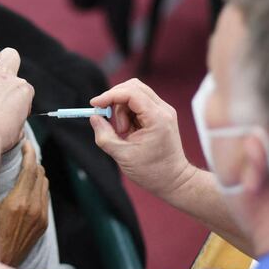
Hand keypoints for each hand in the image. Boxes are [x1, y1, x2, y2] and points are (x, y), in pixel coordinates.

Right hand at [0, 141, 48, 266]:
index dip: (29, 153)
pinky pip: (44, 198)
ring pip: (44, 186)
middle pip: (40, 174)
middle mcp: (33, 208)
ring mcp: (40, 217)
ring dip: (37, 174)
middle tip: (23, 154)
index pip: (30, 169)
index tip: (25, 144)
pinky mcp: (42, 225)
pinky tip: (28, 187)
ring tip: (25, 168)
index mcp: (18, 202)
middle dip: (32, 161)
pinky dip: (38, 188)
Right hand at [89, 78, 191, 198]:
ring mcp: (164, 111)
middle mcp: (163, 109)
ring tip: (124, 133)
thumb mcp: (122, 155)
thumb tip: (94, 117)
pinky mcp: (160, 115)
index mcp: (157, 118)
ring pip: (135, 94)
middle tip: (109, 120)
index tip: (94, 105)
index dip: (109, 95)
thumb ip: (104, 135)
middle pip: (133, 87)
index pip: (131, 93)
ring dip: (122, 110)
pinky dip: (128, 114)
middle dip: (115, 100)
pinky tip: (129, 131)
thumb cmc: (151, 172)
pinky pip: (139, 104)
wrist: (174, 180)